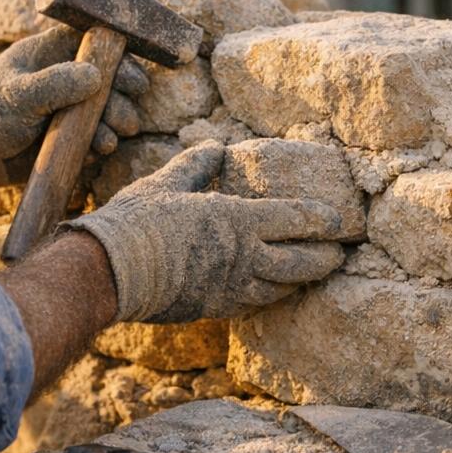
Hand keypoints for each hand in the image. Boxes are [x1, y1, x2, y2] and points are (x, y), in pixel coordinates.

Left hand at [0, 25, 147, 195]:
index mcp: (53, 52)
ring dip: (116, 124)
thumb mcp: (17, 95)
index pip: (97, 43)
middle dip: (122, 100)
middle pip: (111, 79)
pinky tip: (95, 150)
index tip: (134, 81)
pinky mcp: (73, 134)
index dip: (119, 59)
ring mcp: (72, 106)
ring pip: (109, 109)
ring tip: (108, 139)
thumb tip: (96, 76)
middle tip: (125, 121)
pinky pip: (98, 136)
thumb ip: (54, 83)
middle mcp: (67, 76)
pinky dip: (101, 144)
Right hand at [66, 142, 345, 322]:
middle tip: (340, 254)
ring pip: (282, 288)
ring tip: (315, 275)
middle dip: (325, 258)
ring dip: (303, 281)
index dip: (321, 220)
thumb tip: (216, 145)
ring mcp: (232, 287)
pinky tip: (273, 293)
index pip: (296, 219)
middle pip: (301, 262)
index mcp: (238, 219)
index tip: (339, 221)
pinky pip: (254, 304)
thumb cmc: (139, 221)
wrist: (112, 271)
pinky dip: (271, 297)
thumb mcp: (168, 182)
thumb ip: (197, 163)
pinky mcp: (215, 307)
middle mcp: (244, 256)